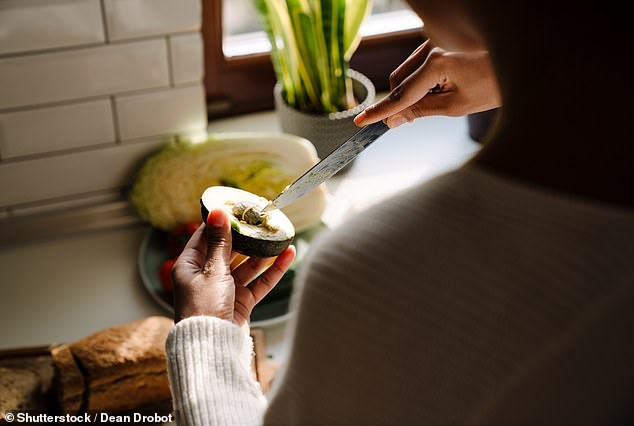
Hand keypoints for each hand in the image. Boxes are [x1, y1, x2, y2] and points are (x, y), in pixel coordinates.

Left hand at [171, 209, 295, 332]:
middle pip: (229, 250)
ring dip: (263, 252)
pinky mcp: (242, 302)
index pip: (205, 236)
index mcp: (190, 265)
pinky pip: (259, 282)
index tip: (237, 208)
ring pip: (247, 265)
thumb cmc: (203, 308)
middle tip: (262, 220)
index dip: (221, 222)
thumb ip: (220, 242)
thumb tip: (218, 212)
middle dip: (246, 236)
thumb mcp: (213, 270)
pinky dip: (273, 270)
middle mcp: (206, 276)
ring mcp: (225, 289)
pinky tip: (287, 256)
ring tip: (278, 236)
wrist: (212, 347)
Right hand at [354, 40, 500, 127]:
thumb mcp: (457, 105)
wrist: (522, 60)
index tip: (361, 121)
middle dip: (400, 102)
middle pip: (399, 80)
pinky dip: (423, 79)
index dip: (381, 111)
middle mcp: (433, 46)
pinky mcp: (441, 41)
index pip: (402, 94)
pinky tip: (446, 86)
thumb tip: (395, 120)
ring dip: (413, 90)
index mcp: (437, 62)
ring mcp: (436, 41)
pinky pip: (420, 63)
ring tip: (446, 98)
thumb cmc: (494, 84)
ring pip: (408, 71)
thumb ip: (421, 110)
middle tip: (403, 122)